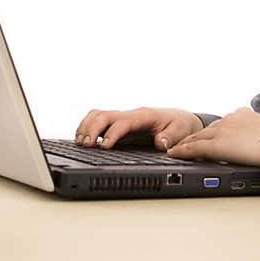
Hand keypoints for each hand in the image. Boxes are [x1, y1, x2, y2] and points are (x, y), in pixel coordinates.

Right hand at [75, 107, 203, 149]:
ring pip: (99, 115)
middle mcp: (131, 114)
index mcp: (144, 116)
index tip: (103, 146)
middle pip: (105, 115)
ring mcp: (123, 118)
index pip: (123, 122)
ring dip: (86, 126)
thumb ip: (170, 137)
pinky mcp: (119, 123)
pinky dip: (88, 126)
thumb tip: (160, 143)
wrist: (180, 119)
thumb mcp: (180, 132)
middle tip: (85, 145)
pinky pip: (99, 119)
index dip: (112, 133)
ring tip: (79, 142)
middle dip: (92, 128)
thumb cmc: (179, 125)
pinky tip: (82, 138)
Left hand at [166, 107, 259, 168]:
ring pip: (197, 138)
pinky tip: (173, 154)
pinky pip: (194, 148)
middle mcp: (230, 120)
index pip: (222, 124)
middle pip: (206, 130)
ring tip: (175, 149)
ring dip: (185, 144)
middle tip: (181, 143)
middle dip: (194, 137)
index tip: (206, 136)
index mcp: (243, 115)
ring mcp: (223, 131)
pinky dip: (182, 151)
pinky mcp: (219, 145)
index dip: (211, 132)